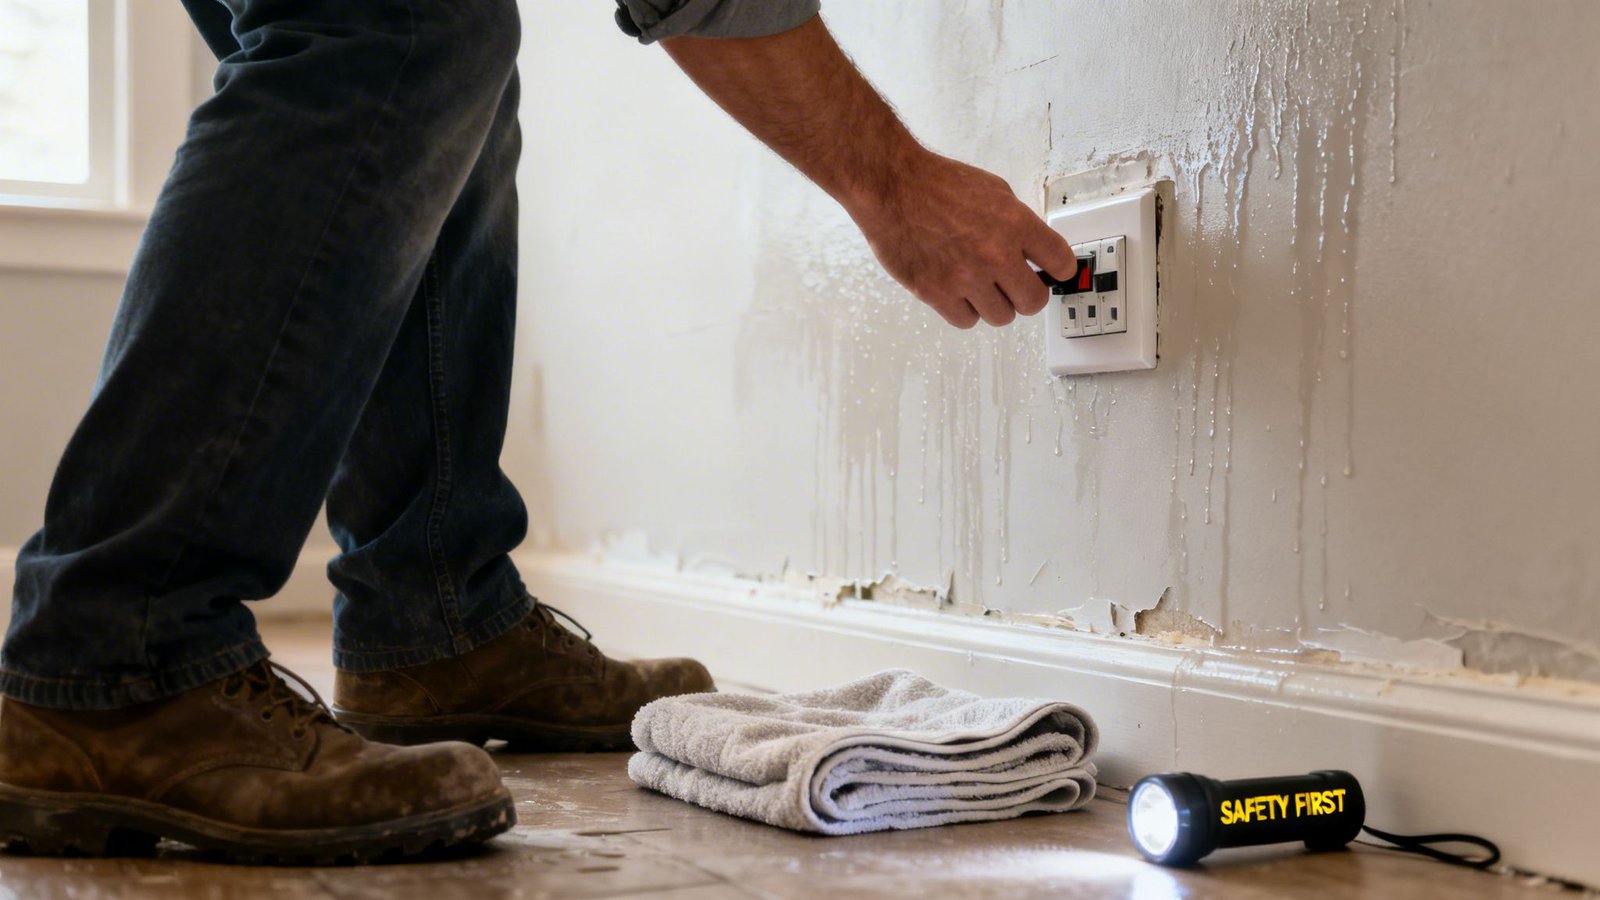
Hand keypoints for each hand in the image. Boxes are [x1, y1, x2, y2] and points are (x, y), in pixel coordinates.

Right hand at [846, 151, 1078, 328]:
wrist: (892, 187)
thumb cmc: (937, 183)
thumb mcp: (993, 190)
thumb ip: (1017, 223)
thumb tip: (1032, 250)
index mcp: (1015, 224)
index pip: (1061, 263)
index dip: (1061, 271)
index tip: (1055, 274)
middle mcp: (995, 254)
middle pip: (1034, 302)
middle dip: (1027, 295)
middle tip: (1016, 287)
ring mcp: (965, 277)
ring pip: (1001, 317)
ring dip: (995, 305)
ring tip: (981, 287)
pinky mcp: (937, 293)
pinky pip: (966, 321)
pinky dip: (966, 311)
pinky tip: (958, 292)